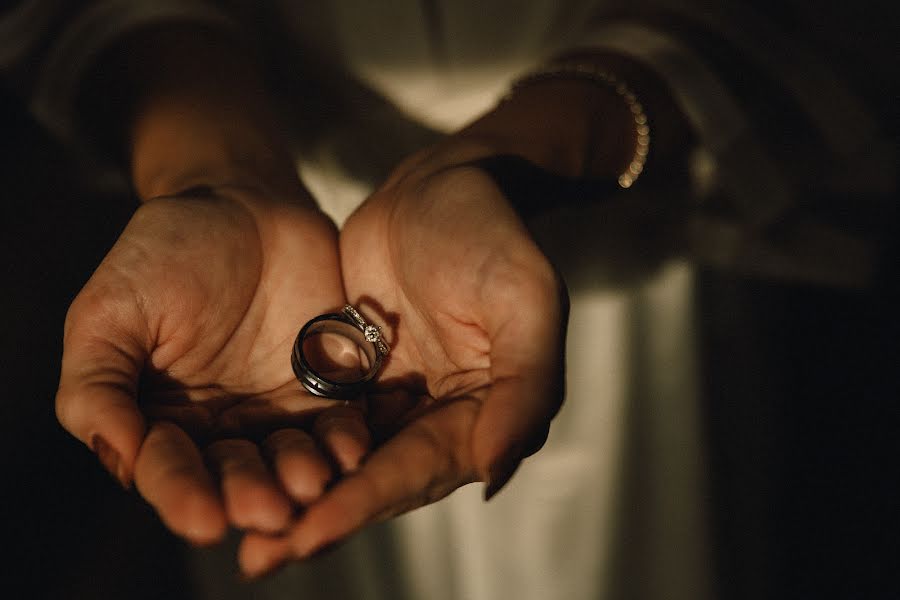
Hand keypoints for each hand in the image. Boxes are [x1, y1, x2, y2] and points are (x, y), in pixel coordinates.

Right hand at [55, 186, 370, 546]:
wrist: (246, 205)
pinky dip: (346, 439)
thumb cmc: (168, 250)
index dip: (183, 494)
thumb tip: (119, 455)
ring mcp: (278, 411)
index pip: (168, 468)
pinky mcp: (329, 388)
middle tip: (269, 511)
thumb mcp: (113, 309)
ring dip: (301, 476)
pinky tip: (353, 450)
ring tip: (311, 485)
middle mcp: (221, 427)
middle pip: (235, 475)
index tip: (204, 518)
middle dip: (251, 495)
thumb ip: (101, 382)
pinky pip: (340, 423)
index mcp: (160, 418)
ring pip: (290, 459)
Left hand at [239, 143, 567, 575]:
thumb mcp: (526, 299)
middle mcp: (439, 419)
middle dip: (317, 520)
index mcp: (484, 412)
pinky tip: (240, 469)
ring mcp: (395, 401)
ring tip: (238, 532)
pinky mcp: (356, 378)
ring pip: (342, 461)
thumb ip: (525, 386)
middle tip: (258, 557)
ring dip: (293, 497)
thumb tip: (495, 470)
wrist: (444, 184)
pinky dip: (285, 449)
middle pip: (375, 480)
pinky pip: (319, 421)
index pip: (420, 468)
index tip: (306, 534)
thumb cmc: (493, 234)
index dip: (363, 503)